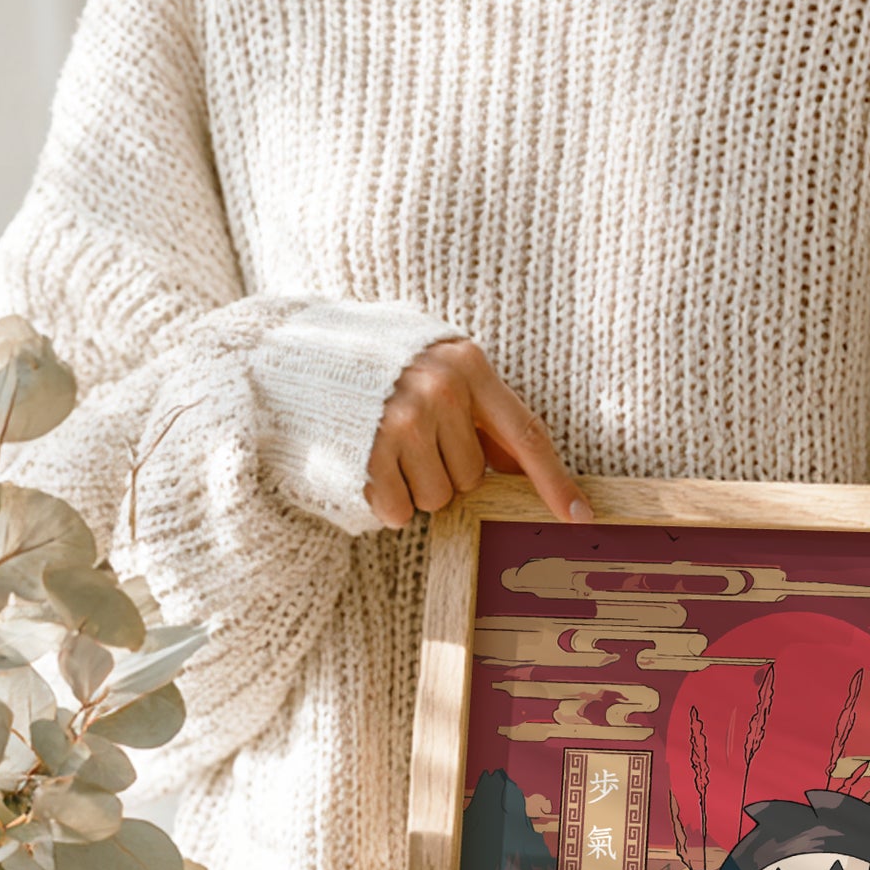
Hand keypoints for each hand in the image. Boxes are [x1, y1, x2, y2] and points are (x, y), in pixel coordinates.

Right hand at [365, 338, 590, 528]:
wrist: (288, 352)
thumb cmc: (372, 364)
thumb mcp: (434, 367)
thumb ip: (478, 410)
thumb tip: (519, 464)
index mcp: (468, 365)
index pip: (527, 434)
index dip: (556, 481)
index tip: (581, 516)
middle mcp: (441, 391)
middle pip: (473, 477)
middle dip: (445, 471)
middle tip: (408, 440)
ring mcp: (403, 422)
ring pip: (438, 499)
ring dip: (414, 488)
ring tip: (383, 448)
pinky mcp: (369, 454)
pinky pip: (400, 511)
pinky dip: (385, 501)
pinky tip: (366, 465)